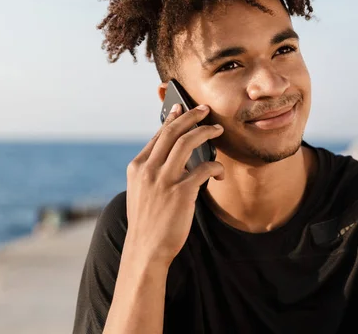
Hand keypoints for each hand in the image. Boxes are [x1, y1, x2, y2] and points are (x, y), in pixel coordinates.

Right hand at [124, 103, 223, 266]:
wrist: (146, 249)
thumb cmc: (147, 221)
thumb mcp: (140, 191)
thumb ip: (152, 171)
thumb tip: (173, 155)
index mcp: (138, 167)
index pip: (158, 135)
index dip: (173, 119)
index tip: (183, 108)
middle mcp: (149, 169)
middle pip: (173, 132)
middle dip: (192, 117)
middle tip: (205, 110)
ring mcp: (164, 180)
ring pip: (188, 143)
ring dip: (206, 132)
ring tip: (218, 130)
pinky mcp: (181, 192)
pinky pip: (204, 168)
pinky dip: (215, 167)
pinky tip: (220, 171)